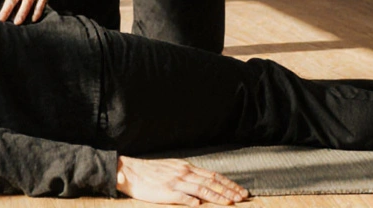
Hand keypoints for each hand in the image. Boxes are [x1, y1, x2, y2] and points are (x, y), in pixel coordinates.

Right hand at [115, 156, 248, 205]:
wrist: (130, 171)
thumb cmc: (150, 172)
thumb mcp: (172, 168)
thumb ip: (187, 176)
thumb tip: (202, 185)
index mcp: (186, 168)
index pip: (213, 175)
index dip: (228, 183)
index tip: (240, 190)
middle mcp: (184, 173)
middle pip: (211, 182)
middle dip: (229, 190)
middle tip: (242, 197)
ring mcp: (176, 182)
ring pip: (202, 189)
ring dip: (217, 196)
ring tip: (230, 202)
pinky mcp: (166, 192)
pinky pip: (182, 197)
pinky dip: (193, 201)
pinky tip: (201, 206)